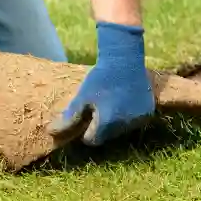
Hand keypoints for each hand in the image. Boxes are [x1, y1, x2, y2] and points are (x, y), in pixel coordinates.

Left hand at [47, 21, 155, 145]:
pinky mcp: (148, 113)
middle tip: (98, 107)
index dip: (86, 130)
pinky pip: (134, 122)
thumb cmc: (100, 78)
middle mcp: (125, 126)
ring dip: (115, 122)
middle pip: (107, 136)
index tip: (86, 115)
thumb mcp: (82, 97)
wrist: (125, 59)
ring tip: (112, 102)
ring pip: (121, 130)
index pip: (92, 140)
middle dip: (101, 126)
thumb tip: (52, 133)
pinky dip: (128, 116)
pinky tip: (124, 101)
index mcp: (107, 123)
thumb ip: (70, 118)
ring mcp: (139, 120)